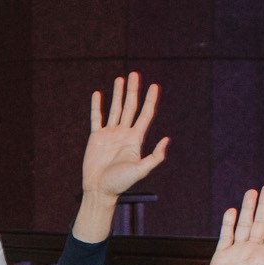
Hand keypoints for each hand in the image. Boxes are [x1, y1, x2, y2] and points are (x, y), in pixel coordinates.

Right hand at [81, 73, 169, 199]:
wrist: (99, 190)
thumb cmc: (120, 183)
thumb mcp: (141, 170)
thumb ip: (155, 156)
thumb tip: (167, 139)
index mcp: (135, 139)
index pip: (145, 115)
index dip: (151, 100)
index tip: (155, 85)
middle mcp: (124, 134)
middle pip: (130, 107)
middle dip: (133, 90)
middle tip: (135, 74)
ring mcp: (110, 134)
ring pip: (115, 109)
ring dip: (118, 94)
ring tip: (120, 79)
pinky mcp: (96, 137)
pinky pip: (96, 118)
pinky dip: (97, 106)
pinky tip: (98, 94)